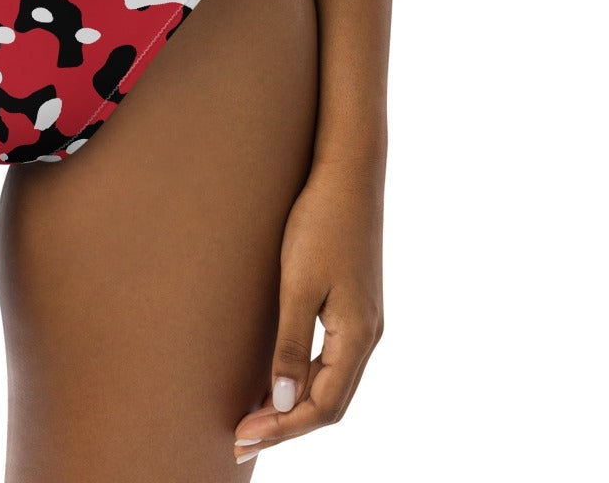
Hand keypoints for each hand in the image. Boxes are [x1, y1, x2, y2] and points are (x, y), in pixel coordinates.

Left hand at [232, 161, 383, 463]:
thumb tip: (284, 405)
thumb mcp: (298, 285)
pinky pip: (331, 358)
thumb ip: (291, 347)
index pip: (324, 407)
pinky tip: (277, 378)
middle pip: (330, 402)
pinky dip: (304, 377)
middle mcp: (367, 335)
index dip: (284, 429)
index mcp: (358, 336)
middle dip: (286, 424)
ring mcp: (363, 320)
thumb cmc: (320, 221)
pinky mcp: (353, 303)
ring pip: (332, 382)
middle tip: (240, 437)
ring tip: (253, 417)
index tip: (244, 438)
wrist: (348, 169)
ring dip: (294, 404)